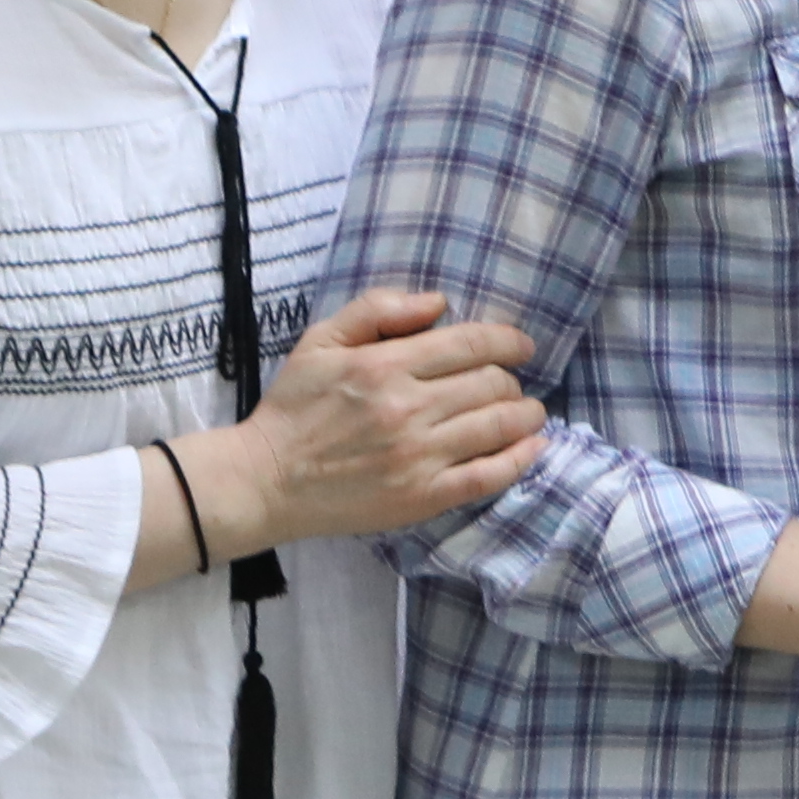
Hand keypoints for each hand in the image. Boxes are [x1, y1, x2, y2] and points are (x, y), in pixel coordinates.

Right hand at [184, 287, 540, 555]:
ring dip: (526, 415)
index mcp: (385, 365)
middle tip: (509, 384)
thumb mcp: (321, 341)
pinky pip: (489, 475)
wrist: (265, 480)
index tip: (521, 346)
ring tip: (527, 412)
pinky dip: (520, 459)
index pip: (471, 343)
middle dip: (511, 379)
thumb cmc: (294, 408)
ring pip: (500, 425)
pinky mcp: (423, 496)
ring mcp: (419, 456)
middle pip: (493, 383)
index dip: (508, 341)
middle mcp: (407, 408)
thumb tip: (439, 302)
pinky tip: (533, 448)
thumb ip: (378, 310)